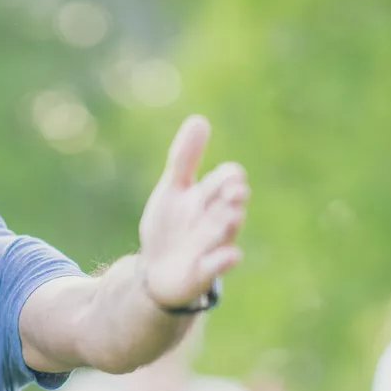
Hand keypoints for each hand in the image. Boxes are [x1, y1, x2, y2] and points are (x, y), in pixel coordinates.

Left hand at [138, 116, 248, 308]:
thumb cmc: (170, 227)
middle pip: (231, 204)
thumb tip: (199, 119)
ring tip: (232, 215)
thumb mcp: (173, 189)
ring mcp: (212, 245)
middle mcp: (216, 220)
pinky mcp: (204, 271)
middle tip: (235, 192)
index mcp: (209, 197)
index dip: (230, 176)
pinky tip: (231, 254)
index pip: (228, 179)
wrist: (156, 270)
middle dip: (233, 197)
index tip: (229, 175)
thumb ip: (185, 158)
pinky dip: (225, 260)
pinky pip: (219, 265)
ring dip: (230, 223)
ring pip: (227, 232)